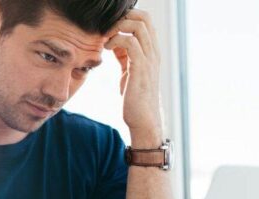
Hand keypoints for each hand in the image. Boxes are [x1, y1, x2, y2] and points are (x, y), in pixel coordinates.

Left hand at [105, 9, 162, 145]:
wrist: (143, 120)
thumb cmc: (135, 98)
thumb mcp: (128, 71)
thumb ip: (124, 56)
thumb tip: (113, 44)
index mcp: (151, 51)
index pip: (145, 21)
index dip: (127, 18)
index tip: (110, 27)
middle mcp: (153, 52)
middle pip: (144, 17)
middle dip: (123, 17)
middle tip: (107, 28)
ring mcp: (149, 59)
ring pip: (138, 26)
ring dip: (118, 27)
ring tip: (105, 37)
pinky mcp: (141, 68)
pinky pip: (131, 43)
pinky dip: (116, 41)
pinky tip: (106, 49)